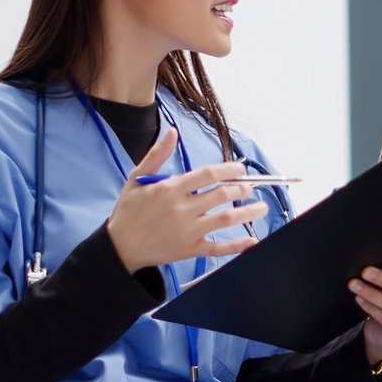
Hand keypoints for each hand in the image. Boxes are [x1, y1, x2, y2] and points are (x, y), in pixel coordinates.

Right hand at [107, 128, 267, 271]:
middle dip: (241, 189)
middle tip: (250, 186)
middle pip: (221, 195)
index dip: (228, 169)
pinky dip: (236, 245)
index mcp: (171, 189)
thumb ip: (157, 154)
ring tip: (262, 207)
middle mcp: (182, 209)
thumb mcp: (137, 178)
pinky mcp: (189, 249)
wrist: (119, 247)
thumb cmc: (128, 211)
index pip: (208, 174)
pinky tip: (251, 241)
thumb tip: (172, 132)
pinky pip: (217, 248)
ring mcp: (188, 231)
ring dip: (247, 212)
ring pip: (225, 219)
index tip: (240, 168)